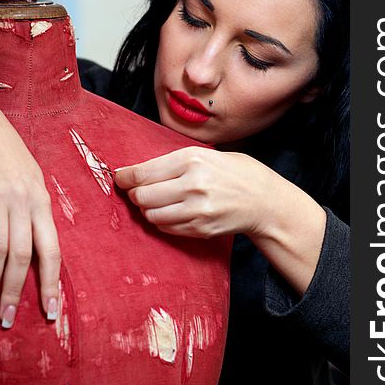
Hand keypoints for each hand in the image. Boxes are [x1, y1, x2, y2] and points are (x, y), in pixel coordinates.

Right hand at [0, 91, 60, 326]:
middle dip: (17, 292)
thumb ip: (36, 212)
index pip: (52, 249)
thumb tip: (41, 246)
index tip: (50, 312)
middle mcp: (23, 202)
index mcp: (41, 202)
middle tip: (8, 320)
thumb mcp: (32, 180)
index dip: (51, 283)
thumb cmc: (8, 154)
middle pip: (24, 256)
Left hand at [114, 146, 271, 238]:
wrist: (265, 201)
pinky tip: (171, 212)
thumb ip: (174, 162)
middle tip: (138, 192)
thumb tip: (138, 171)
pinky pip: (166, 228)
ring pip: (151, 215)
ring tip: (156, 203)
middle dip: (134, 195)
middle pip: (142, 196)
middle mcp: (193, 185)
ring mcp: (197, 210)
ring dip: (147, 210)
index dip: (125, 177)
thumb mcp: (207, 155)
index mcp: (192, 159)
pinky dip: (161, 221)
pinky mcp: (200, 229)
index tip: (120, 178)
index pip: (143, 173)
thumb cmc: (236, 173)